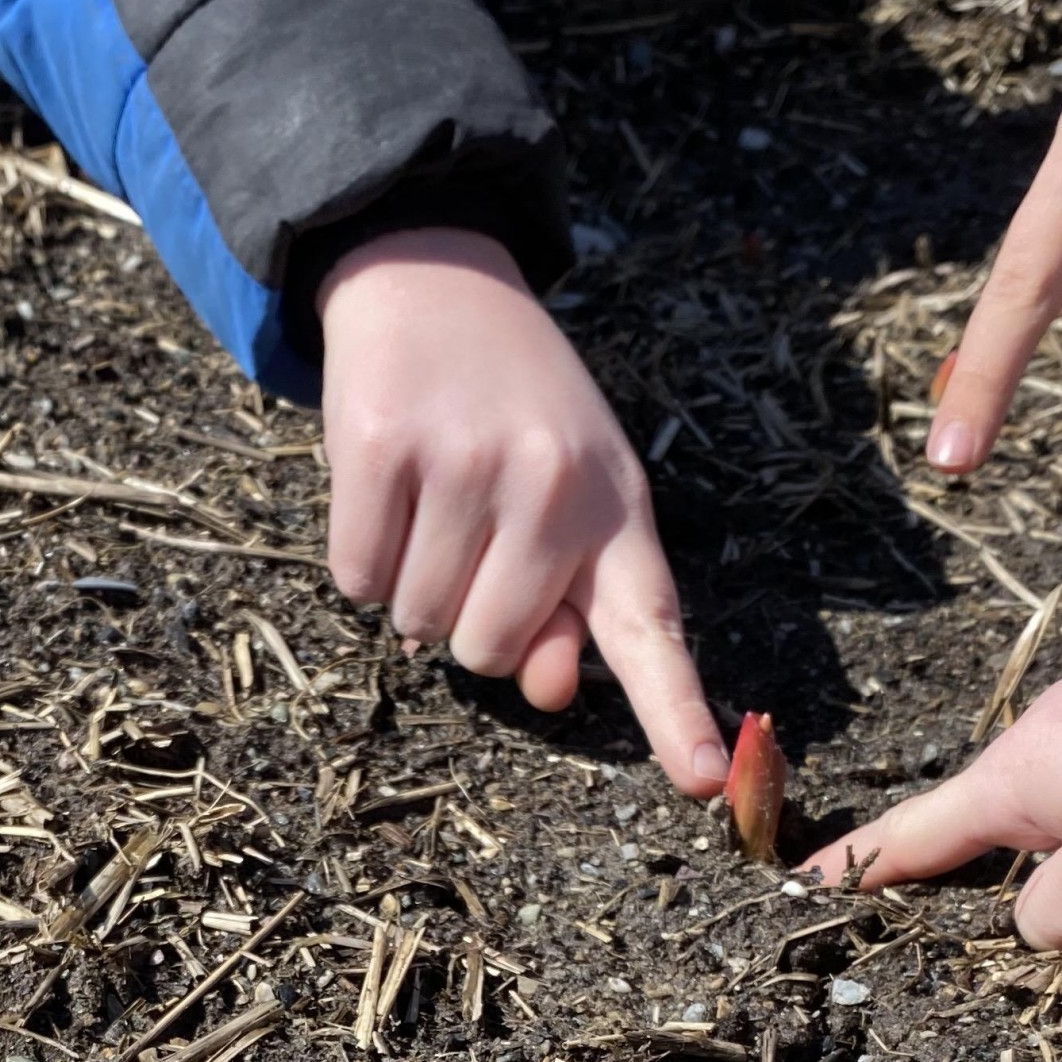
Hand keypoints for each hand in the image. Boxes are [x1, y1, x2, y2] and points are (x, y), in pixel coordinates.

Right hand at [319, 228, 724, 797]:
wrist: (437, 277)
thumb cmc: (512, 414)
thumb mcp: (568, 501)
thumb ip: (569, 607)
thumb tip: (549, 688)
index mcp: (616, 509)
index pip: (652, 629)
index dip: (677, 715)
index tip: (704, 783)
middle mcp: (553, 485)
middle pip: (492, 652)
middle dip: (468, 619)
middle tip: (472, 536)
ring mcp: (466, 463)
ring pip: (418, 624)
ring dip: (411, 584)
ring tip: (432, 501)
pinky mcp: (383, 446)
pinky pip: (357, 580)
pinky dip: (361, 557)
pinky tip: (387, 490)